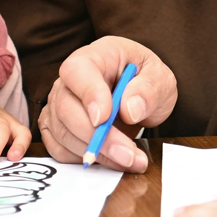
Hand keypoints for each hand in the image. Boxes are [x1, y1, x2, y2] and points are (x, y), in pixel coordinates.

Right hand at [39, 36, 177, 171]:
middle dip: (96, 136)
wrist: (138, 94)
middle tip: (127, 153)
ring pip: (63, 133)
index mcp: (95, 56)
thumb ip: (149, 89)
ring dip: (96, 153)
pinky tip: (111, 160)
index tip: (104, 118)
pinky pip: (60, 149)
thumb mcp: (160, 78)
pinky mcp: (57, 128)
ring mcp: (58, 104)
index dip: (88, 94)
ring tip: (129, 159)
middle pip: (66, 108)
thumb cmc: (144, 79)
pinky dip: (85, 160)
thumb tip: (130, 108)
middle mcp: (69, 80)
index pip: (78, 71)